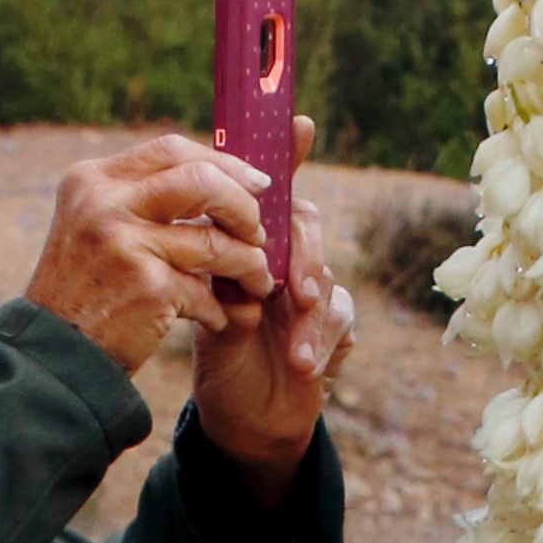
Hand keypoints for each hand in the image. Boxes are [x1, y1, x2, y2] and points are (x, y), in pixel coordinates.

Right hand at [20, 135, 274, 376]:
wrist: (53, 356)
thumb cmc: (85, 292)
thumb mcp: (95, 227)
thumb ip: (141, 198)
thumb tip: (218, 176)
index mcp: (93, 180)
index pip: (172, 150)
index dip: (224, 162)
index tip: (256, 184)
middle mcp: (104, 203)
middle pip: (200, 181)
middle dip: (242, 206)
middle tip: (260, 233)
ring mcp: (124, 243)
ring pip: (213, 242)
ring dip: (246, 264)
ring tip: (255, 281)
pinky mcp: (147, 287)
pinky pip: (205, 291)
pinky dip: (217, 309)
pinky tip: (216, 318)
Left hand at [189, 132, 353, 507]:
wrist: (241, 418)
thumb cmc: (219, 356)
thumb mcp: (204, 307)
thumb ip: (210, 266)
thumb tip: (201, 224)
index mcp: (251, 244)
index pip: (271, 193)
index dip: (289, 155)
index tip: (298, 124)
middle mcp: (286, 258)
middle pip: (306, 225)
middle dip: (302, 251)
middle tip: (288, 286)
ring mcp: (313, 291)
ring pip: (326, 277)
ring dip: (310, 312)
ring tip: (293, 344)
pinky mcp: (335, 328)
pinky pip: (341, 319)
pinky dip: (322, 342)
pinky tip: (304, 365)